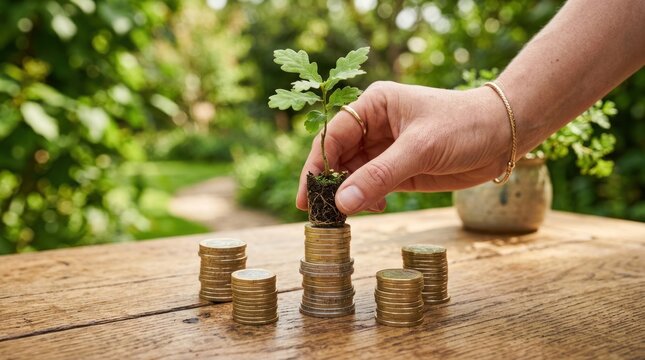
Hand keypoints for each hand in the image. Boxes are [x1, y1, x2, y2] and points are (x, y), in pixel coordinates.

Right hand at [296, 81, 511, 214]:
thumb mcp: (420, 148)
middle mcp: (375, 126)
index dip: (317, 164)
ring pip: (354, 174)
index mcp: (374, 105)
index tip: (307, 194)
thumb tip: (343, 202)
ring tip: (343, 217)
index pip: (333, 135)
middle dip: (330, 183)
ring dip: (347, 194)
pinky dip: (367, 199)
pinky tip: (373, 207)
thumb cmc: (464, 126)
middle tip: (319, 213)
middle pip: (339, 156)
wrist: (504, 135)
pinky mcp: (400, 169)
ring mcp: (386, 149)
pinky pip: (372, 186)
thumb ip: (380, 175)